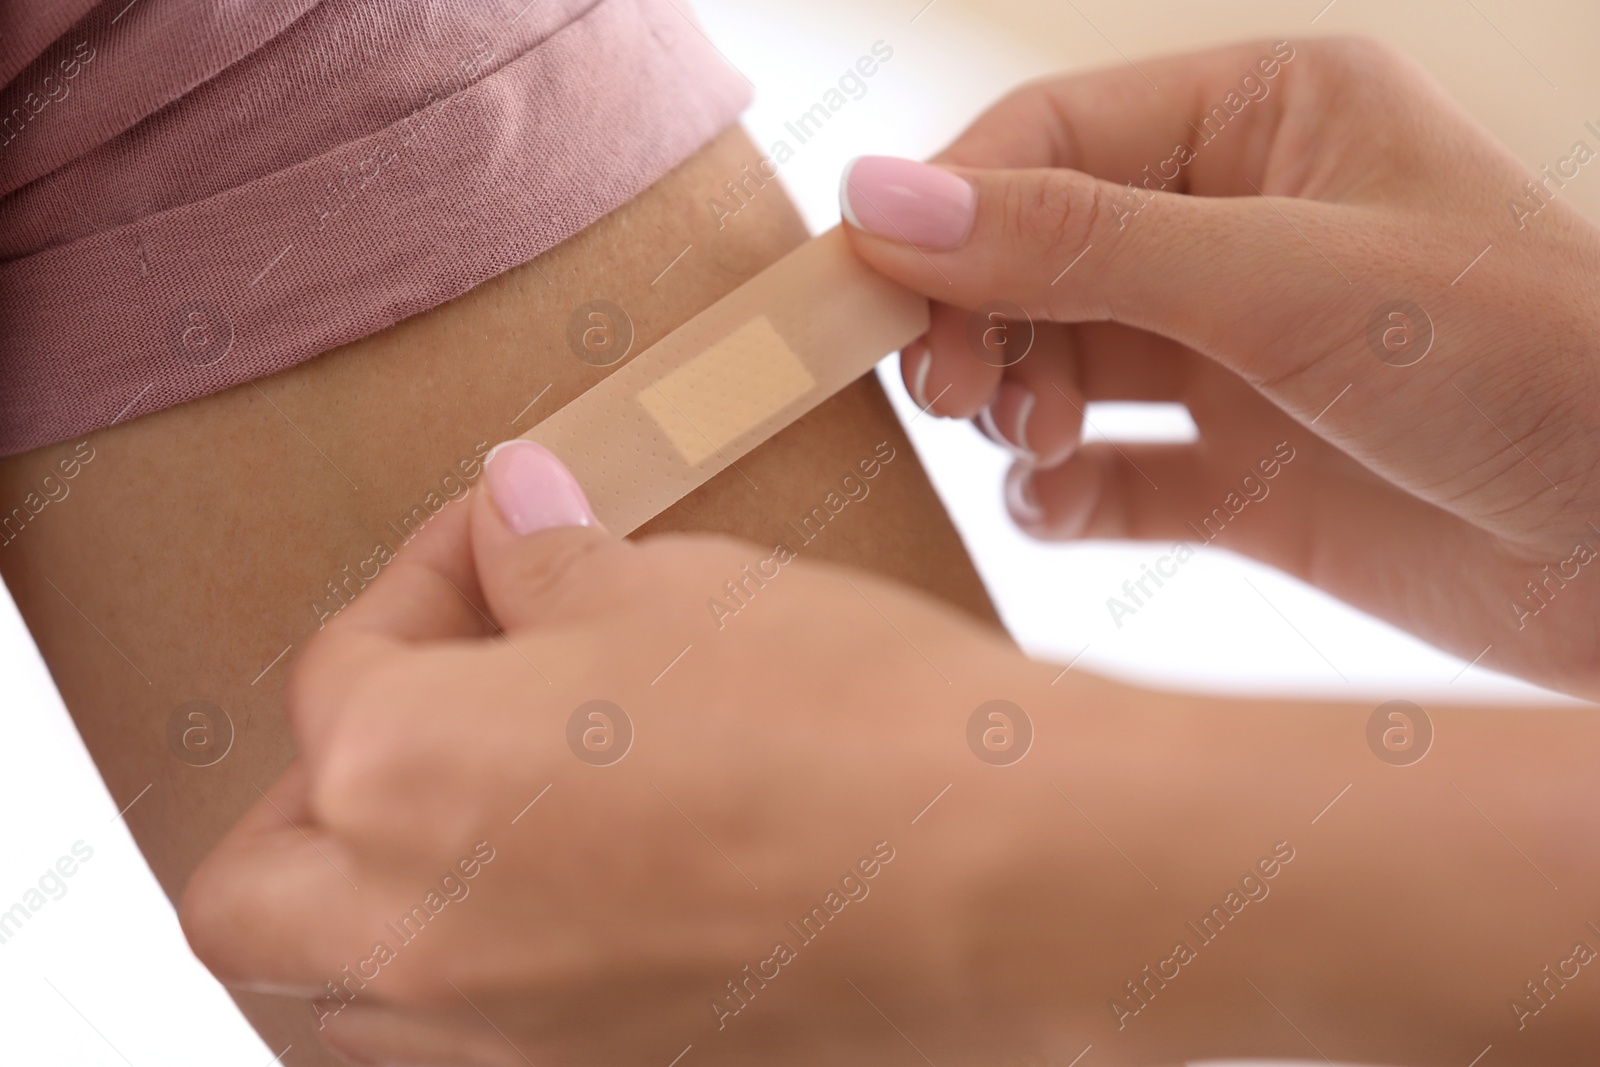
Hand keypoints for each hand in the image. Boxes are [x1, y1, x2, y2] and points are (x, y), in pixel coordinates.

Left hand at [178, 442, 1599, 1064]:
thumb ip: (550, 562)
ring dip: (345, 897)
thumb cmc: (849, 713)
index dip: (424, 574)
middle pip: (249, 881)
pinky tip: (535, 905)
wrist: (1004, 879)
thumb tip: (507, 514)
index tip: (505, 539)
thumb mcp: (683, 590)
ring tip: (457, 811)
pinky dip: (435, 984)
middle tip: (425, 698)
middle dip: (308, 778)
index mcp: (408, 777)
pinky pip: (436, 1048)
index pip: (345, 663)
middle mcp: (418, 934)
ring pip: (319, 994)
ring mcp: (499, 1038)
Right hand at [841, 36, 1599, 698]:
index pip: (1046, 142)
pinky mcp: (1238, 471)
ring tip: (1035, 445)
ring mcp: (1234, 355)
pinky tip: (1062, 506)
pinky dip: (1062, 494)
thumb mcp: (1285, 283)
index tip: (868, 294)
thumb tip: (880, 199)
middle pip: (1032, 255)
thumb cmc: (1525, 364)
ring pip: (1056, 362)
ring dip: (1015, 405)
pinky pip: (1106, 474)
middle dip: (976, 321)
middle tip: (946, 395)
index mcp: (1261, 121)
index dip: (945, 211)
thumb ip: (1078, 243)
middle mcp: (1236, 229)